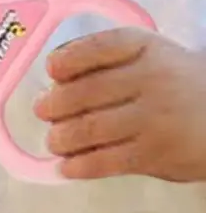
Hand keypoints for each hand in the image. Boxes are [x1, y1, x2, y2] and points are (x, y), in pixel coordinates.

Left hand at [34, 27, 205, 181]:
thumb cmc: (171, 77)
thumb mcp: (145, 50)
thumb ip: (104, 53)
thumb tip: (56, 71)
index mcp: (142, 47)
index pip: (98, 47)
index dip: (68, 58)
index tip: (51, 68)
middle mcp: (149, 80)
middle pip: (89, 90)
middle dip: (56, 102)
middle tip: (42, 110)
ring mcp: (153, 119)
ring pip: (94, 128)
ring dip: (64, 136)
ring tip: (53, 139)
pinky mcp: (157, 155)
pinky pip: (111, 161)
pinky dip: (82, 165)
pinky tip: (67, 166)